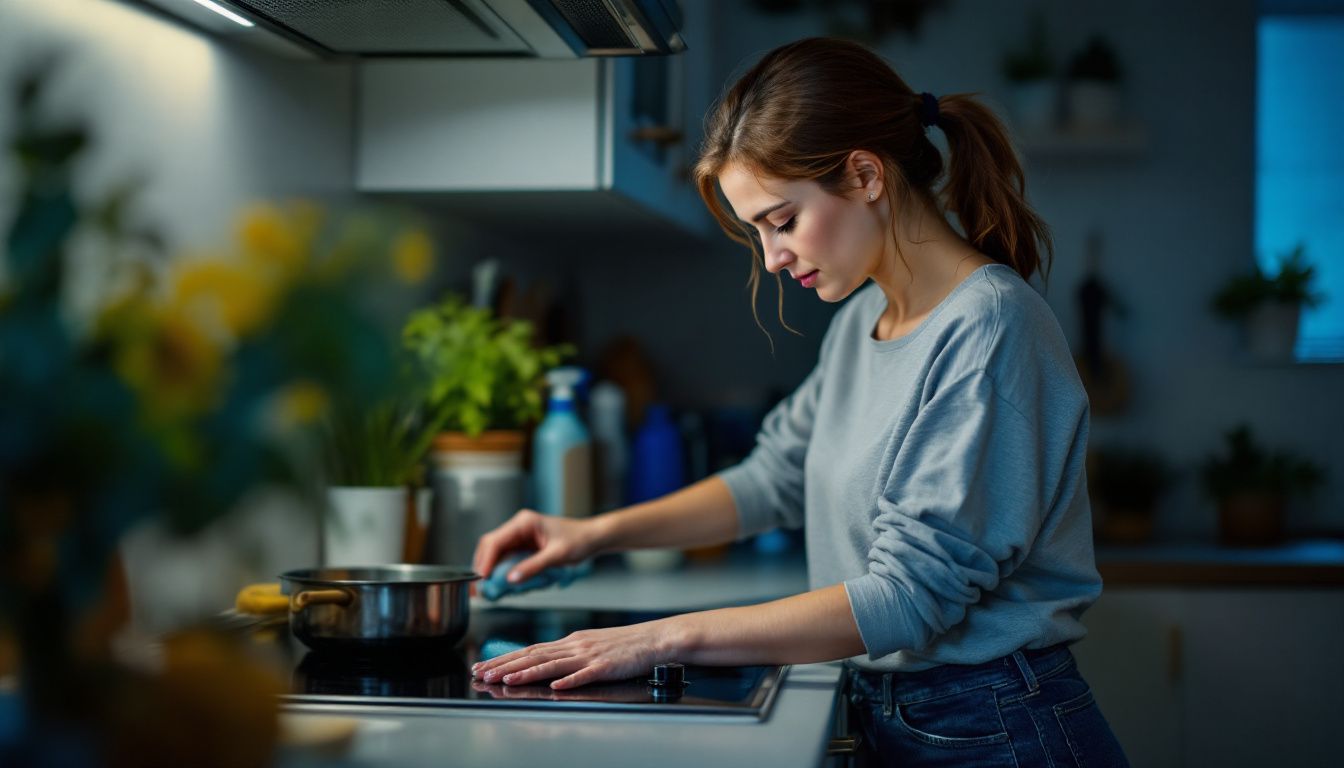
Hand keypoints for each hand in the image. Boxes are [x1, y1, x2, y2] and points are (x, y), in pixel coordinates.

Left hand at [470, 618, 681, 689]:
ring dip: (527, 672)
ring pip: (553, 664)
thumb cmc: (625, 645)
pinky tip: (556, 686)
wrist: (655, 639)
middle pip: (534, 655)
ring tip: (507, 679)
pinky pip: (585, 674)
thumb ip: (568, 654)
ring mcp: (590, 656)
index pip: (531, 649)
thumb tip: (544, 663)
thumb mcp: (591, 644)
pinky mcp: (606, 667)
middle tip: (483, 672)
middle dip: (505, 664)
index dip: (505, 657)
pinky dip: (569, 680)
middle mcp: (576, 645)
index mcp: (571, 641)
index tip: (485, 664)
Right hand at [471, 509, 601, 588]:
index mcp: (524, 523)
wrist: (592, 538)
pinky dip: (504, 572)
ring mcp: (520, 537)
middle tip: (481, 588)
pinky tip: (505, 585)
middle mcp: (518, 528)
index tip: (481, 579)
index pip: (495, 541)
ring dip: (493, 571)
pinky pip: (507, 560)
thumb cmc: (579, 540)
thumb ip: (534, 567)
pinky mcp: (524, 547)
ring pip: (497, 555)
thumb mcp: (557, 555)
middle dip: (485, 567)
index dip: (485, 561)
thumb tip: (512, 579)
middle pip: (490, 547)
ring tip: (492, 589)